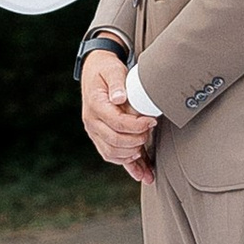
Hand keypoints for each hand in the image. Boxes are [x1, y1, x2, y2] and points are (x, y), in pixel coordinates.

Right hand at [80, 49, 152, 180]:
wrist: (94, 71)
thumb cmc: (106, 70)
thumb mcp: (112, 69)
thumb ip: (117, 82)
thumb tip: (120, 98)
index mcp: (95, 105)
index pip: (116, 123)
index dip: (136, 126)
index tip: (151, 121)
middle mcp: (92, 122)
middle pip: (115, 141)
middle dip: (136, 140)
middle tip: (150, 131)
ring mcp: (95, 132)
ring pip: (112, 153)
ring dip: (131, 155)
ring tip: (146, 147)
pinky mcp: (100, 137)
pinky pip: (112, 156)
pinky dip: (127, 166)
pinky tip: (141, 173)